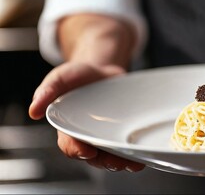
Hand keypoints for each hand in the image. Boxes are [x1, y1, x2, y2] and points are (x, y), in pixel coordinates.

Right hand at [29, 62, 144, 171]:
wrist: (102, 70)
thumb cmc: (77, 77)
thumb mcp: (60, 78)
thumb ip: (47, 91)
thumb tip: (33, 111)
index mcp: (68, 128)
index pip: (70, 145)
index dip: (77, 151)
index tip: (87, 152)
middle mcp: (88, 136)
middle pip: (95, 157)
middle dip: (106, 162)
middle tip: (117, 162)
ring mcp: (106, 136)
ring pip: (113, 155)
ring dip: (123, 162)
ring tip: (133, 162)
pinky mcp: (122, 132)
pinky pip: (126, 146)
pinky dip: (134, 153)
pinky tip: (143, 155)